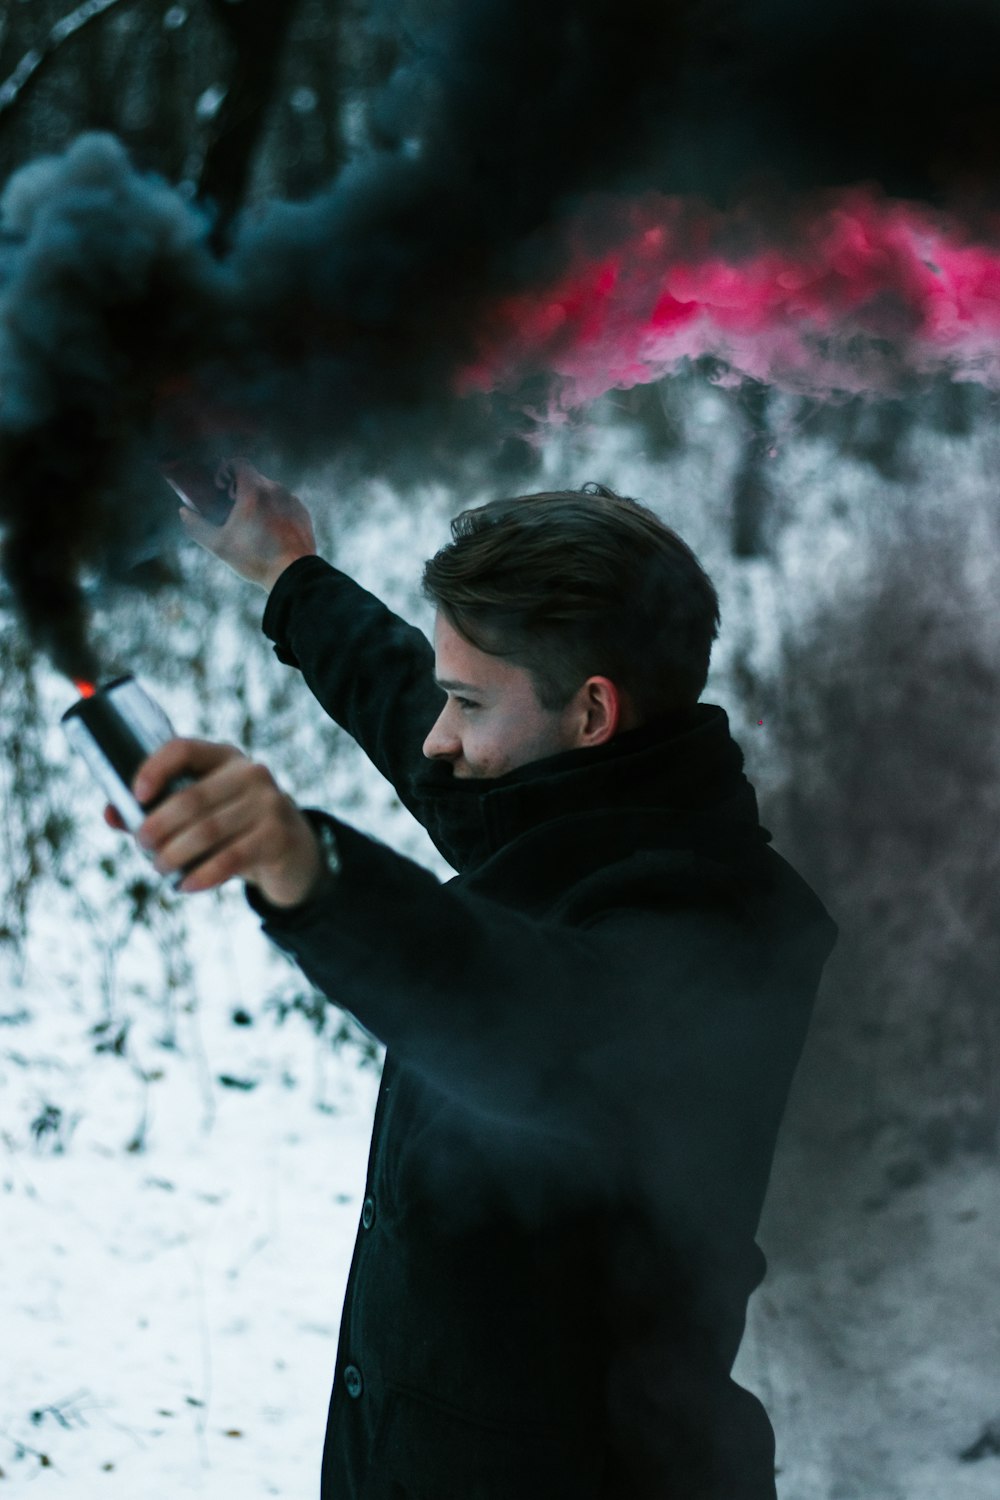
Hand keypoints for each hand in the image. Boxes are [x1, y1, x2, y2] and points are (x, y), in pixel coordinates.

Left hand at [112, 738, 323, 906]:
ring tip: (160, 868)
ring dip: (174, 854)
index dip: (154, 768)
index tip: (135, 796)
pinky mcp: (277, 837)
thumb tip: (110, 814)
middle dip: (157, 826)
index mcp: (224, 758)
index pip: (183, 749)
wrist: (294, 854)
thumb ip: (156, 811)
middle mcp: (250, 773)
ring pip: (207, 831)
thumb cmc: (235, 829)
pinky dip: (201, 875)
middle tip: (142, 847)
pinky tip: (185, 886)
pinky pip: (230, 857)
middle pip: (190, 798)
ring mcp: (268, 803)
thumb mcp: (202, 814)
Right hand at [178, 458, 317, 590]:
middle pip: (254, 477)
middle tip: (232, 507)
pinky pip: (284, 503)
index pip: (239, 463)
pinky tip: (269, 530)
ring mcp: (292, 500)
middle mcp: (275, 489)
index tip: (221, 488)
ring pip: (270, 490)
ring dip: (258, 499)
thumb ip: (197, 526)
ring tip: (251, 522)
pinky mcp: (302, 512)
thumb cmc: (254, 558)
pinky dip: (274, 510)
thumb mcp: (219, 544)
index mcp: (253, 490)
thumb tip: (184, 512)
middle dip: (240, 487)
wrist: (292, 574)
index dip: (226, 470)